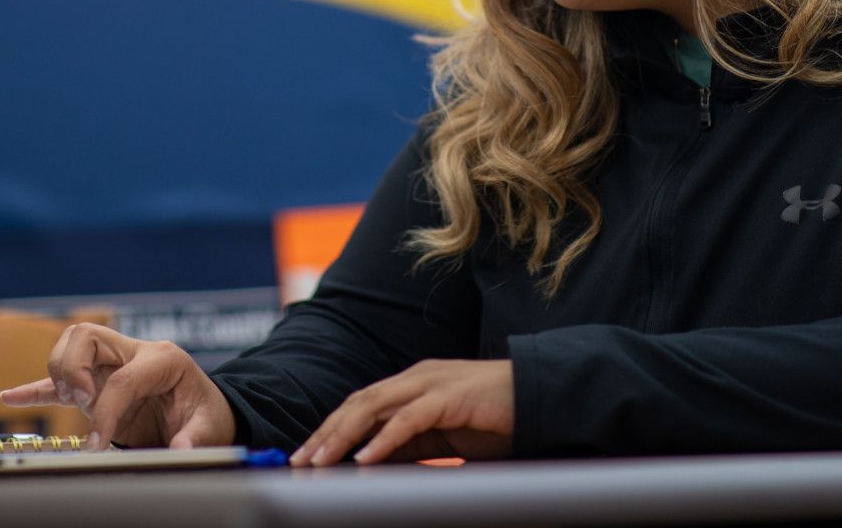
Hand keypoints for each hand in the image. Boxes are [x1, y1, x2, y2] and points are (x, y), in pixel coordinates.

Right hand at [0, 322, 236, 450]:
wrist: (205, 411)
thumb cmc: (208, 415)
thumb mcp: (211, 426)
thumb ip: (196, 436)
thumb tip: (181, 449)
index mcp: (162, 357)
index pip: (122, 377)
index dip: (105, 411)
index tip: (97, 444)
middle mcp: (132, 352)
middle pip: (86, 335)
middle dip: (74, 368)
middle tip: (84, 404)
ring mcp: (111, 364)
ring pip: (70, 344)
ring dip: (61, 372)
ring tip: (73, 403)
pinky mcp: (96, 383)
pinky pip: (59, 381)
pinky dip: (36, 389)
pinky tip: (10, 397)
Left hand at [292, 359, 514, 466]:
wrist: (540, 398)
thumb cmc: (496, 419)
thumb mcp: (444, 435)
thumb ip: (412, 443)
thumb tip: (374, 463)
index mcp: (413, 383)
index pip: (360, 404)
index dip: (331, 428)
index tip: (308, 454)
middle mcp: (416, 378)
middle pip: (358, 402)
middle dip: (326, 432)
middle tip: (300, 460)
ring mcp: (432, 384)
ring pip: (374, 407)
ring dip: (343, 436)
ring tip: (321, 460)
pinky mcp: (450, 398)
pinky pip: (408, 419)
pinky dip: (383, 439)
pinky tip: (365, 458)